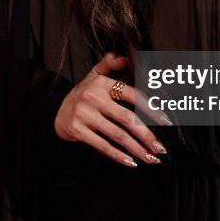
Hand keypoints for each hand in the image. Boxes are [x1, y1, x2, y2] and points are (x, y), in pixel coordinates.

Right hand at [53, 50, 171, 166]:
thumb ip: (109, 64)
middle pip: (127, 119)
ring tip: (152, 159)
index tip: (166, 121)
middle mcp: (94, 98)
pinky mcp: (78, 131)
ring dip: (137, 149)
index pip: (132, 95)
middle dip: (146, 135)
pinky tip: (132, 162)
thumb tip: (124, 58)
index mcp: (102, 84)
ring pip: (117, 135)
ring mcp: (85, 115)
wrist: (54, 111)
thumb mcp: (93, 75)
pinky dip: (118, 156)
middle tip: (161, 148)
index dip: (150, 108)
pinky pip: (102, 146)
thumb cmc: (82, 94)